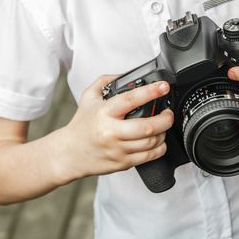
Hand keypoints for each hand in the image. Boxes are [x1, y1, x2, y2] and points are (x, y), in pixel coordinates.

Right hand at [58, 75, 173, 179]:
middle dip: (166, 118)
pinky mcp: (123, 163)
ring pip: (151, 142)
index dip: (150, 92)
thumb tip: (126, 75)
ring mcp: (118, 149)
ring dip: (163, 133)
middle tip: (168, 113)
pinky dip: (160, 148)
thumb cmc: (81, 125)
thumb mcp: (88, 97)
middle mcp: (111, 132)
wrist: (69, 153)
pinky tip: (158, 140)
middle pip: (147, 127)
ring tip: (162, 126)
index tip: (163, 86)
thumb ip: (106, 81)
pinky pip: (149, 156)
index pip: (130, 99)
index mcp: (104, 113)